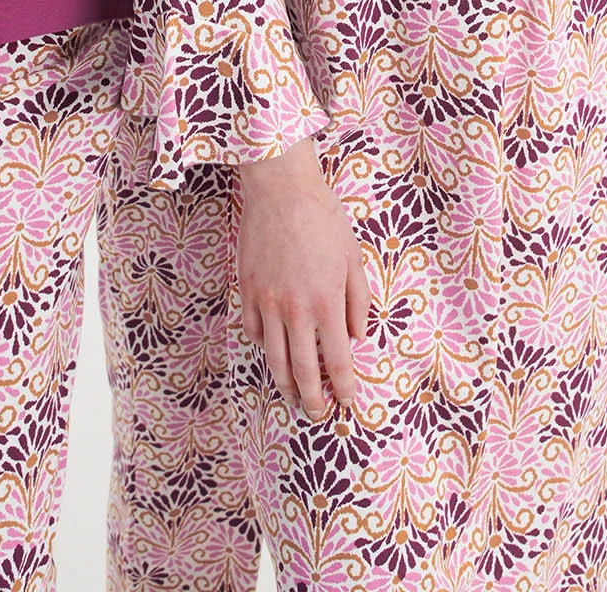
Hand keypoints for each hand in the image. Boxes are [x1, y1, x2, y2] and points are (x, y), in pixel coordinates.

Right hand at [236, 135, 371, 419]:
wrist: (281, 190)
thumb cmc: (323, 219)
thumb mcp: (353, 258)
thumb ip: (358, 301)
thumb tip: (358, 336)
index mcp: (327, 303)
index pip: (337, 361)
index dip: (343, 388)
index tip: (347, 404)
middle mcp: (295, 310)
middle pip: (302, 370)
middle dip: (311, 400)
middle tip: (316, 416)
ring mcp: (267, 302)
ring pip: (273, 358)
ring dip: (284, 384)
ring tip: (292, 397)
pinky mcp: (247, 290)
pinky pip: (253, 330)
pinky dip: (262, 346)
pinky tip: (271, 350)